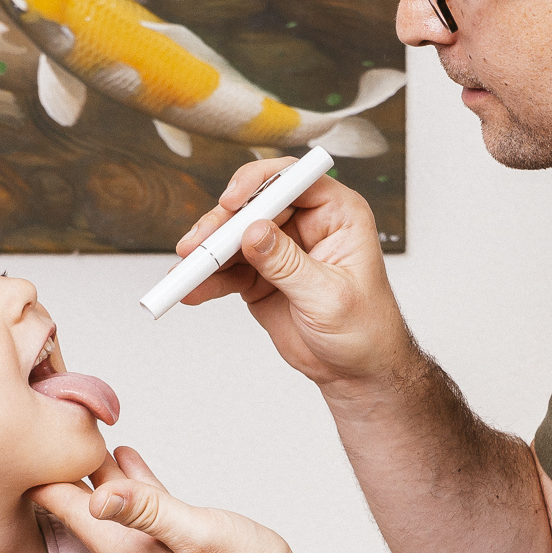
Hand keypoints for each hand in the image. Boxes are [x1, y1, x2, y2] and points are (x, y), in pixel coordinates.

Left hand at [29, 447, 306, 552]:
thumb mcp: (195, 532)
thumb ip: (147, 510)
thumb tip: (97, 495)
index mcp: (124, 552)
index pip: (65, 509)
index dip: (43, 474)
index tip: (23, 441)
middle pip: (80, 509)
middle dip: (62, 473)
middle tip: (41, 432)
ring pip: (110, 510)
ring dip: (97, 478)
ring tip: (79, 441)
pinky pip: (138, 517)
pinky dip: (130, 489)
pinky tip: (130, 464)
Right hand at [176, 158, 417, 392]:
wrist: (356, 372)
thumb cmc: (365, 329)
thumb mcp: (328, 296)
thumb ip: (288, 263)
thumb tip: (254, 231)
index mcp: (337, 215)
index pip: (294, 180)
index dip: (259, 183)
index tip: (232, 201)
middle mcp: (307, 225)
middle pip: (254, 206)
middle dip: (222, 224)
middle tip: (199, 244)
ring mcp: (280, 250)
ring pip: (234, 237)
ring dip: (207, 253)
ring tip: (186, 271)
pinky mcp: (261, 276)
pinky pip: (228, 270)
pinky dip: (207, 280)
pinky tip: (192, 290)